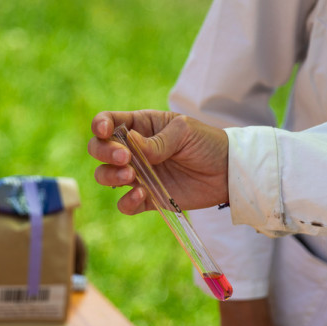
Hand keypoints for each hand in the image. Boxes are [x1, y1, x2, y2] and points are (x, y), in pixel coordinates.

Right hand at [88, 110, 229, 213]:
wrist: (227, 172)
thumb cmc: (207, 143)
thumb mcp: (184, 132)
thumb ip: (156, 140)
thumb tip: (130, 143)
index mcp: (141, 125)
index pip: (108, 121)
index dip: (100, 125)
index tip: (105, 131)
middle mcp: (134, 150)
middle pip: (99, 149)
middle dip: (104, 152)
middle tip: (125, 158)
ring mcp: (139, 174)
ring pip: (106, 176)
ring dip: (111, 176)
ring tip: (131, 176)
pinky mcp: (148, 198)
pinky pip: (125, 204)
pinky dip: (127, 202)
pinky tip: (142, 195)